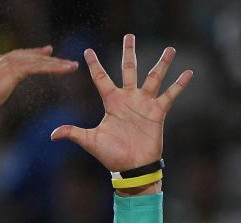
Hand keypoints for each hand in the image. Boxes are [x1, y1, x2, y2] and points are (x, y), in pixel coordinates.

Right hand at [0, 46, 76, 114]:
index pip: (15, 58)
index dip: (29, 56)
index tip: (40, 54)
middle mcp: (2, 61)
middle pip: (28, 56)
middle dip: (44, 56)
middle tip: (56, 55)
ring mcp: (9, 64)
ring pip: (38, 61)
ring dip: (56, 63)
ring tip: (71, 66)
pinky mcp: (16, 70)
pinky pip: (40, 67)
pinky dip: (55, 68)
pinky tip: (66, 69)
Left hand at [50, 34, 192, 171]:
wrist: (132, 167)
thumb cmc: (111, 155)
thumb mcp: (90, 141)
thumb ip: (73, 133)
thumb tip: (52, 134)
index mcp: (111, 102)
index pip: (101, 78)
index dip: (94, 64)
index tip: (87, 51)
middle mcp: (128, 98)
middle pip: (128, 69)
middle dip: (129, 53)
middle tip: (129, 35)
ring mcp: (144, 103)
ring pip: (153, 77)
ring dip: (162, 63)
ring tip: (170, 49)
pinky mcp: (158, 112)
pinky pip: (170, 95)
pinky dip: (179, 84)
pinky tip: (188, 72)